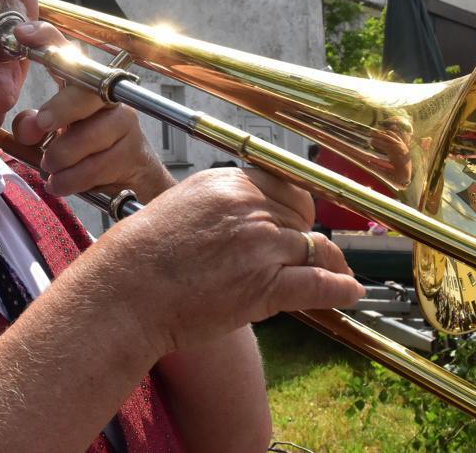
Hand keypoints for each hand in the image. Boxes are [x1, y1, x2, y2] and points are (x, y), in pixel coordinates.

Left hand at [10, 21, 174, 201]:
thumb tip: (29, 126)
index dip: (45, 39)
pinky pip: (94, 167)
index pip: (67, 52)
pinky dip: (70, 180)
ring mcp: (125, 122)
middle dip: (60, 110)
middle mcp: (108, 96)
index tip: (22, 34)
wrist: (130, 179)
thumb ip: (33, 127)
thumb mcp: (52, 136)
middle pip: (87, 90)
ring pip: (88, 136)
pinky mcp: (133, 151)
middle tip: (41, 126)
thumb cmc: (87, 150)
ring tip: (51, 167)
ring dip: (60, 157)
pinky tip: (61, 182)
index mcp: (82, 85)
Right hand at [96, 166, 364, 354]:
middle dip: (305, 236)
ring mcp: (261, 246)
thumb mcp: (180, 204)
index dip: (295, 208)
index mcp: (228, 183)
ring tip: (338, 276)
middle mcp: (250, 207)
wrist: (125, 290)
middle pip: (302, 217)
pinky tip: (350, 293)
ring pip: (316, 248)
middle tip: (306, 254)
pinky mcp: (266, 285)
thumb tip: (247, 212)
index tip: (298, 221)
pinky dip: (341, 289)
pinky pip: (320, 283)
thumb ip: (220, 203)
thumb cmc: (141, 254)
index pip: (284, 186)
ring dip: (328, 263)